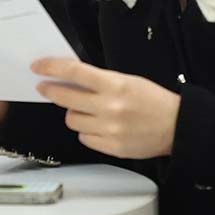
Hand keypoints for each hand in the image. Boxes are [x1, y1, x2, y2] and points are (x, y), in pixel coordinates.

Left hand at [32, 57, 179, 159]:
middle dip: (50, 91)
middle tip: (45, 88)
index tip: (37, 66)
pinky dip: (87, 132)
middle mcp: (109, 107)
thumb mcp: (128, 81)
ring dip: (74, 114)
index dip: (51, 67)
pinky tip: (99, 127)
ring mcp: (109, 129)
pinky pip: (84, 138)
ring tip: (87, 111)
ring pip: (71, 120)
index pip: (74, 72)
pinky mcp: (111, 147)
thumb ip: (100, 80)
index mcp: (114, 85)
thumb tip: (68, 79)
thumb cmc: (153, 100)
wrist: (178, 127)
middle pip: (64, 98)